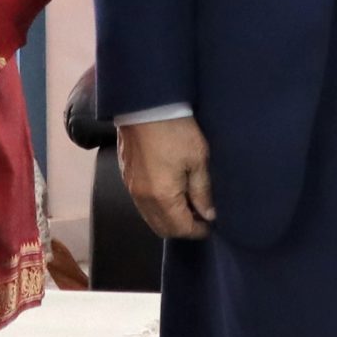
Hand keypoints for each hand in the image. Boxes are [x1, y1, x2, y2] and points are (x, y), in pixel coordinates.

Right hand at [117, 115, 215, 240]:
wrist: (146, 106)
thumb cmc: (176, 131)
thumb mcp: (198, 160)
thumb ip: (202, 191)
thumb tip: (208, 214)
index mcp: (163, 197)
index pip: (181, 228)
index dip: (198, 231)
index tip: (210, 225)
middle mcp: (143, 199)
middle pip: (162, 229)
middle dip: (182, 229)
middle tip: (199, 217)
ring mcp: (132, 188)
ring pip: (150, 218)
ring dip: (168, 218)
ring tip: (186, 205)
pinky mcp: (126, 176)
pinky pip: (142, 204)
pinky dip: (156, 207)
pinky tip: (170, 193)